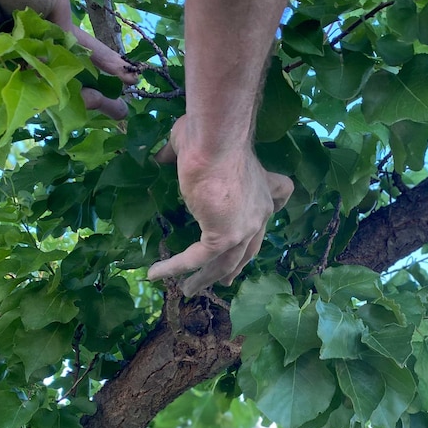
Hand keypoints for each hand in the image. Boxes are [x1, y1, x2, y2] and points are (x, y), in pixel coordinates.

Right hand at [147, 115, 293, 295]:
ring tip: (190, 290)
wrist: (214, 143)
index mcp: (261, 188)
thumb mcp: (197, 145)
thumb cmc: (208, 137)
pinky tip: (156, 273)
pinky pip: (196, 259)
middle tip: (227, 279)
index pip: (272, 206)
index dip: (263, 219)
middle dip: (236, 266)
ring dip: (206, 278)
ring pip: (225, 262)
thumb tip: (162, 156)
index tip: (254, 230)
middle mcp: (259, 212)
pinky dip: (175, 267)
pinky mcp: (223, 237)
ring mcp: (243, 228)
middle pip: (249, 247)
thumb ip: (183, 155)